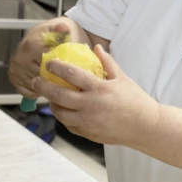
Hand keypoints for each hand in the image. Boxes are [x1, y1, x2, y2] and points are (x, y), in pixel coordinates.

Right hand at [9, 19, 84, 97]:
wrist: (46, 35)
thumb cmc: (59, 35)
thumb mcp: (65, 29)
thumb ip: (64, 32)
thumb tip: (63, 28)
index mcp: (31, 45)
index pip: (48, 66)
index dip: (62, 70)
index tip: (71, 70)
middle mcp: (20, 58)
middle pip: (42, 78)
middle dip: (56, 80)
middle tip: (67, 78)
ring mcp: (15, 68)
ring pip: (35, 86)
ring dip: (48, 87)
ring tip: (58, 81)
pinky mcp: (13, 78)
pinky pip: (27, 92)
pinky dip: (38, 91)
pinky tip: (47, 85)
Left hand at [31, 45, 160, 146]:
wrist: (145, 126)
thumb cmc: (136, 101)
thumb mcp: (123, 79)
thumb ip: (107, 63)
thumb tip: (96, 48)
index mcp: (100, 89)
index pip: (71, 74)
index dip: (57, 67)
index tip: (49, 63)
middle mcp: (90, 106)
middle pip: (58, 95)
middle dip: (43, 86)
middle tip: (36, 80)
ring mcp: (88, 122)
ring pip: (60, 112)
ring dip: (52, 103)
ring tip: (51, 97)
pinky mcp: (88, 133)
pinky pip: (68, 125)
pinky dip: (64, 116)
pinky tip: (65, 110)